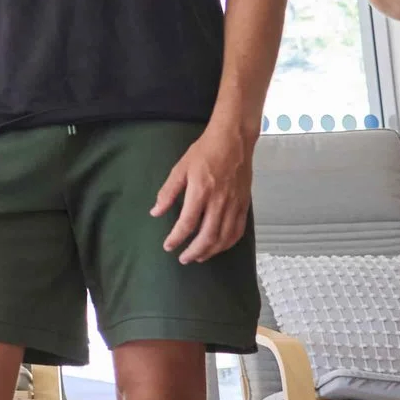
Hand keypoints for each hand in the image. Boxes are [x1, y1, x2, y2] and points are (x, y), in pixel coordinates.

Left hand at [153, 124, 252, 264]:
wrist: (233, 141)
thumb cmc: (204, 152)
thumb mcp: (180, 169)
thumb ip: (168, 192)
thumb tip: (155, 212)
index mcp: (201, 192)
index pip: (187, 223)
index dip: (177, 238)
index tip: (168, 246)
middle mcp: (219, 202)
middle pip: (208, 236)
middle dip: (194, 252)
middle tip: (183, 259)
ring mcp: (234, 205)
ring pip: (224, 237)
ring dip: (211, 251)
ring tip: (199, 257)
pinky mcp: (244, 205)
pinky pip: (238, 231)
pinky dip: (228, 243)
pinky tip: (219, 247)